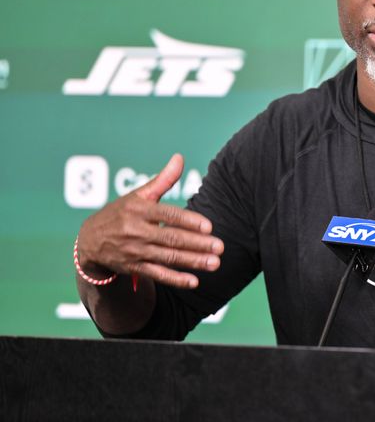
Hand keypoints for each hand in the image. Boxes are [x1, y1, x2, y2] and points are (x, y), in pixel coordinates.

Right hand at [76, 154, 223, 288]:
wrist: (89, 241)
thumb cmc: (121, 212)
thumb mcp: (138, 194)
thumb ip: (162, 179)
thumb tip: (180, 157)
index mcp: (139, 209)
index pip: (167, 215)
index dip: (188, 221)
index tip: (209, 226)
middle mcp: (136, 231)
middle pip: (171, 238)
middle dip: (197, 244)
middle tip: (220, 247)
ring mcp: (135, 251)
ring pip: (167, 257)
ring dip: (193, 261)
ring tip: (215, 263)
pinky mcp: (134, 267)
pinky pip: (157, 274)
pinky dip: (175, 279)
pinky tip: (194, 281)